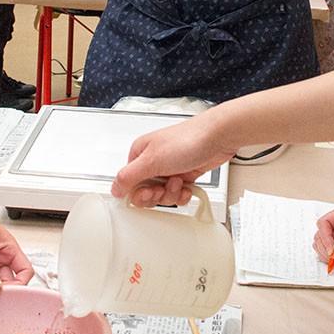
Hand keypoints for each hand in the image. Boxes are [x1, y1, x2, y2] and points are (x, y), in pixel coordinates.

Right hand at [111, 115, 236, 207]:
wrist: (218, 137)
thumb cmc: (187, 140)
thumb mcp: (152, 160)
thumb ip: (129, 177)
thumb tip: (114, 188)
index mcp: (139, 154)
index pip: (128, 183)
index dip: (138, 193)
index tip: (150, 192)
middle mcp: (153, 162)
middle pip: (145, 192)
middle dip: (157, 195)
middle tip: (164, 188)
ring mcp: (169, 169)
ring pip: (162, 196)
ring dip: (172, 194)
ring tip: (180, 181)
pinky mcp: (184, 175)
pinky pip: (177, 194)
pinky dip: (182, 194)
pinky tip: (187, 187)